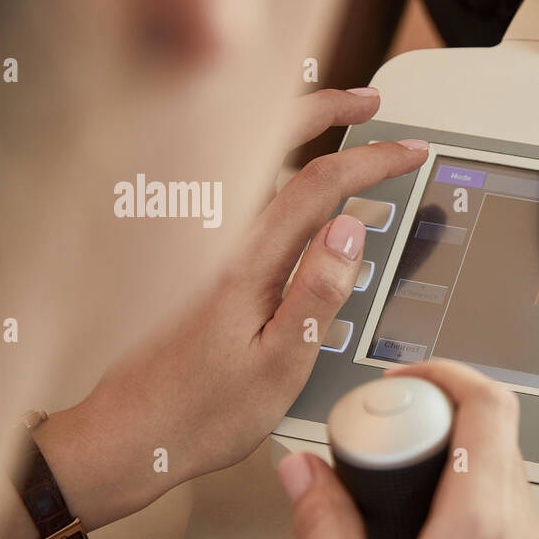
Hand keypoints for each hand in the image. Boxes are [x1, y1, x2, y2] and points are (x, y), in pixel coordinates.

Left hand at [34, 88, 428, 528]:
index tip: (410, 153)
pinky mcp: (189, 260)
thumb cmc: (202, 413)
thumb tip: (352, 230)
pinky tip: (298, 189)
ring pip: (252, 162)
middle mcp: (215, 240)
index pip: (319, 184)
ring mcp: (198, 245)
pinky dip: (275, 169)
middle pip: (271, 143)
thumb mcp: (280, 366)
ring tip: (342, 127)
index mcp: (244, 262)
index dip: (373, 160)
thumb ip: (318, 293)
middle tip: (370, 103)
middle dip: (326, 110)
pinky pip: (239, 192)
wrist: (128, 436)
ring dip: (299, 133)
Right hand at [278, 360, 538, 538]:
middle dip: (437, 416)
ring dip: (452, 460)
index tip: (402, 378)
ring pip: (503, 473)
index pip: (489, 403)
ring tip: (395, 488)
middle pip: (496, 432)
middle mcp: (522, 531)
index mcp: (483, 522)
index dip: (444, 372)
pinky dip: (465, 500)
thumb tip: (304, 471)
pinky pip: (504, 513)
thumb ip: (323, 529)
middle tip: (386, 435)